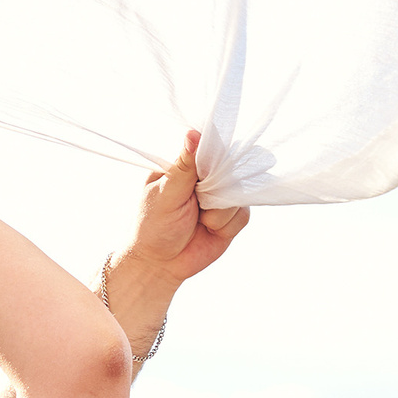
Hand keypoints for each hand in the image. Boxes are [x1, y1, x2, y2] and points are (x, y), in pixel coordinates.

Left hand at [127, 131, 247, 283]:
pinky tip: (210, 230)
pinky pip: (243, 214)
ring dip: (219, 212)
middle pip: (233, 169)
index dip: (217, 157)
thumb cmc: (154, 226)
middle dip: (217, 190)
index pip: (212, 146)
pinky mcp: (233, 216)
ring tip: (199, 220)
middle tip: (197, 204)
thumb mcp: (166, 194)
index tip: (207, 175)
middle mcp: (207, 176)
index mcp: (186, 164)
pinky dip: (226, 226)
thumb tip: (193, 134)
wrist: (161, 264)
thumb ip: (183, 166)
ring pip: (239, 194)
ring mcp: (221, 196)